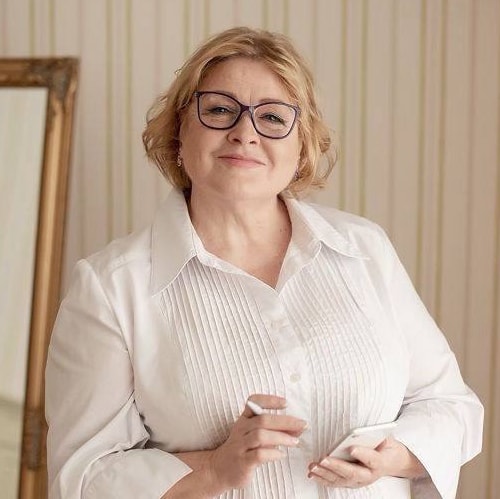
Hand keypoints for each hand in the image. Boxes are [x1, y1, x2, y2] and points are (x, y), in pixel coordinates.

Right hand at [205, 394, 306, 489]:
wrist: (219, 469)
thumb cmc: (243, 449)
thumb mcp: (255, 436)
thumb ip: (274, 430)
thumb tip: (298, 428)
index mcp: (244, 419)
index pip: (253, 402)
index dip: (269, 400)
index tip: (286, 403)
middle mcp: (241, 429)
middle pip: (263, 419)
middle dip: (285, 421)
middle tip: (302, 425)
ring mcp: (240, 445)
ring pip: (260, 435)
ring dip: (281, 437)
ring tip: (294, 441)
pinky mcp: (242, 462)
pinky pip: (258, 454)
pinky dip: (273, 453)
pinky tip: (281, 454)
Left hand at [307, 436, 426, 488]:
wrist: (391, 461)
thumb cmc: (385, 446)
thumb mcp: (385, 437)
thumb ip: (374, 434)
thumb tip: (361, 427)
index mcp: (380, 462)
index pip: (372, 459)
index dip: (363, 454)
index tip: (352, 448)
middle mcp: (369, 475)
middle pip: (353, 473)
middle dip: (337, 466)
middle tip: (324, 459)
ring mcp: (359, 481)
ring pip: (341, 480)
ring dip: (325, 473)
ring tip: (313, 466)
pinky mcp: (350, 483)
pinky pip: (335, 483)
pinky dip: (323, 479)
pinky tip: (313, 474)